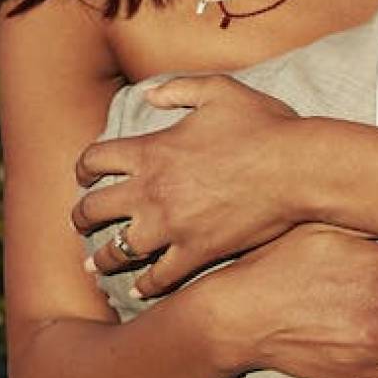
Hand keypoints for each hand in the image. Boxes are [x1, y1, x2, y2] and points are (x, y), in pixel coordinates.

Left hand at [72, 74, 305, 291]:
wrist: (296, 167)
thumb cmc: (262, 125)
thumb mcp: (219, 91)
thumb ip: (178, 89)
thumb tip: (149, 94)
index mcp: (152, 150)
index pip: (95, 160)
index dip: (83, 167)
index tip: (85, 175)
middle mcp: (151, 191)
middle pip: (93, 209)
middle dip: (81, 216)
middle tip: (81, 221)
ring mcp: (171, 226)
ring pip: (117, 252)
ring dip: (102, 258)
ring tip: (96, 264)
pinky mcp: (195, 252)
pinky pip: (158, 278)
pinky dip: (145, 285)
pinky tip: (141, 288)